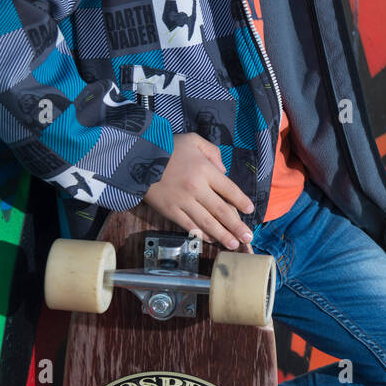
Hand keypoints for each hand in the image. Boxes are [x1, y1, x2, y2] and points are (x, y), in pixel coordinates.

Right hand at [143, 133, 255, 248]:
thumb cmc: (167, 146)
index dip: (241, 201)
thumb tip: (224, 171)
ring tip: (234, 244)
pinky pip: (189, 226)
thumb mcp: (194, 140)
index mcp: (204, 170)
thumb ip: (213, 153)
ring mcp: (182, 202)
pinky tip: (211, 239)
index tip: (250, 210)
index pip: (229, 189)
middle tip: (248, 237)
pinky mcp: (169, 211)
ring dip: (222, 235)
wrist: (135, 158)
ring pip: (207, 222)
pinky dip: (201, 234)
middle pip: (222, 210)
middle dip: (237, 226)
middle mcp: (196, 188)